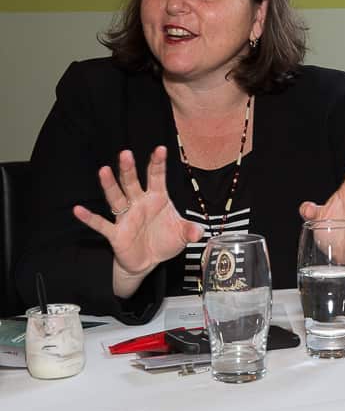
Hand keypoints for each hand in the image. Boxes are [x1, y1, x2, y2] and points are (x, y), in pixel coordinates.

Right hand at [73, 147, 203, 296]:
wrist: (149, 261)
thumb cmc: (164, 241)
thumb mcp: (183, 235)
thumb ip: (191, 230)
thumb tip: (199, 233)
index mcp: (157, 199)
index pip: (157, 177)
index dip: (158, 163)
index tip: (160, 149)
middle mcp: (139, 203)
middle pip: (132, 182)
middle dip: (129, 169)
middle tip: (126, 154)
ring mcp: (126, 217)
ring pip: (116, 197)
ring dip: (110, 185)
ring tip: (104, 170)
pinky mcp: (116, 233)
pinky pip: (101, 224)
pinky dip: (90, 218)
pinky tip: (78, 210)